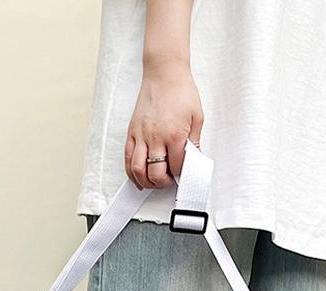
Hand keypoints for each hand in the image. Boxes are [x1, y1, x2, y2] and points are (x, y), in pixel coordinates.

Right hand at [125, 61, 203, 189]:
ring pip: (137, 169)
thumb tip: (193, 160)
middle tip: (169, 180)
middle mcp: (156, 137)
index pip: (176, 167)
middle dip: (163, 182)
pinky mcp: (132, 132)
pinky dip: (131, 172)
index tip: (183, 174)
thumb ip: (194, 142)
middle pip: (155, 173)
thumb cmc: (181, 92)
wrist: (164, 73)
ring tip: (153, 182)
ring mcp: (141, 135)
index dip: (181, 175)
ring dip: (146, 181)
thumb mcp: (197, 117)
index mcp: (174, 135)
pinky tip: (138, 178)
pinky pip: (127, 158)